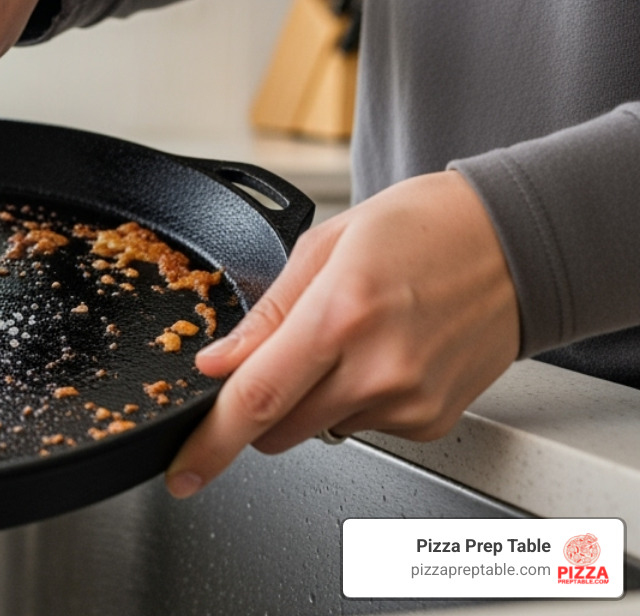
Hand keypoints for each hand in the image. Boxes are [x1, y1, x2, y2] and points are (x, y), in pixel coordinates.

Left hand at [165, 170, 519, 497]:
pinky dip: (357, 398)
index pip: (256, 399)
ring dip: (311, 398)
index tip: (181, 472)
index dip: (209, 444)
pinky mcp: (431, 421)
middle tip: (282, 354)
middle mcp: (377, 368)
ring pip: (318, 428)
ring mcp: (409, 402)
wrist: (517, 244)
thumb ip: (266, 313)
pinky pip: (363, 426)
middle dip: (259, 406)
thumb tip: (217, 363)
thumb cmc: (425, 227)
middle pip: (278, 428)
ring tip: (354, 335)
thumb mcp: (327, 244)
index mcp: (340, 314)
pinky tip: (385, 352)